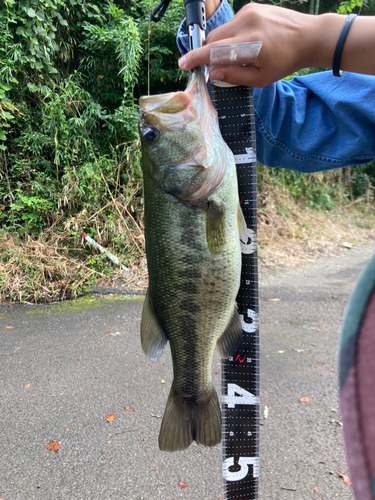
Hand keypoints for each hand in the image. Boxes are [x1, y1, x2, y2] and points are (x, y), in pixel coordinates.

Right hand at [179, 3, 349, 86]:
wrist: (308, 37)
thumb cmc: (285, 62)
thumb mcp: (261, 78)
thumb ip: (235, 76)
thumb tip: (213, 73)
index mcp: (250, 44)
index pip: (214, 50)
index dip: (196, 58)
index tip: (183, 64)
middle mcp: (247, 23)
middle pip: (213, 38)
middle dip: (208, 53)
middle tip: (213, 66)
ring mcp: (248, 12)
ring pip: (221, 30)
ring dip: (220, 44)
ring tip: (235, 55)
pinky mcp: (251, 7)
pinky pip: (231, 24)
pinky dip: (231, 35)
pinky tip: (245, 43)